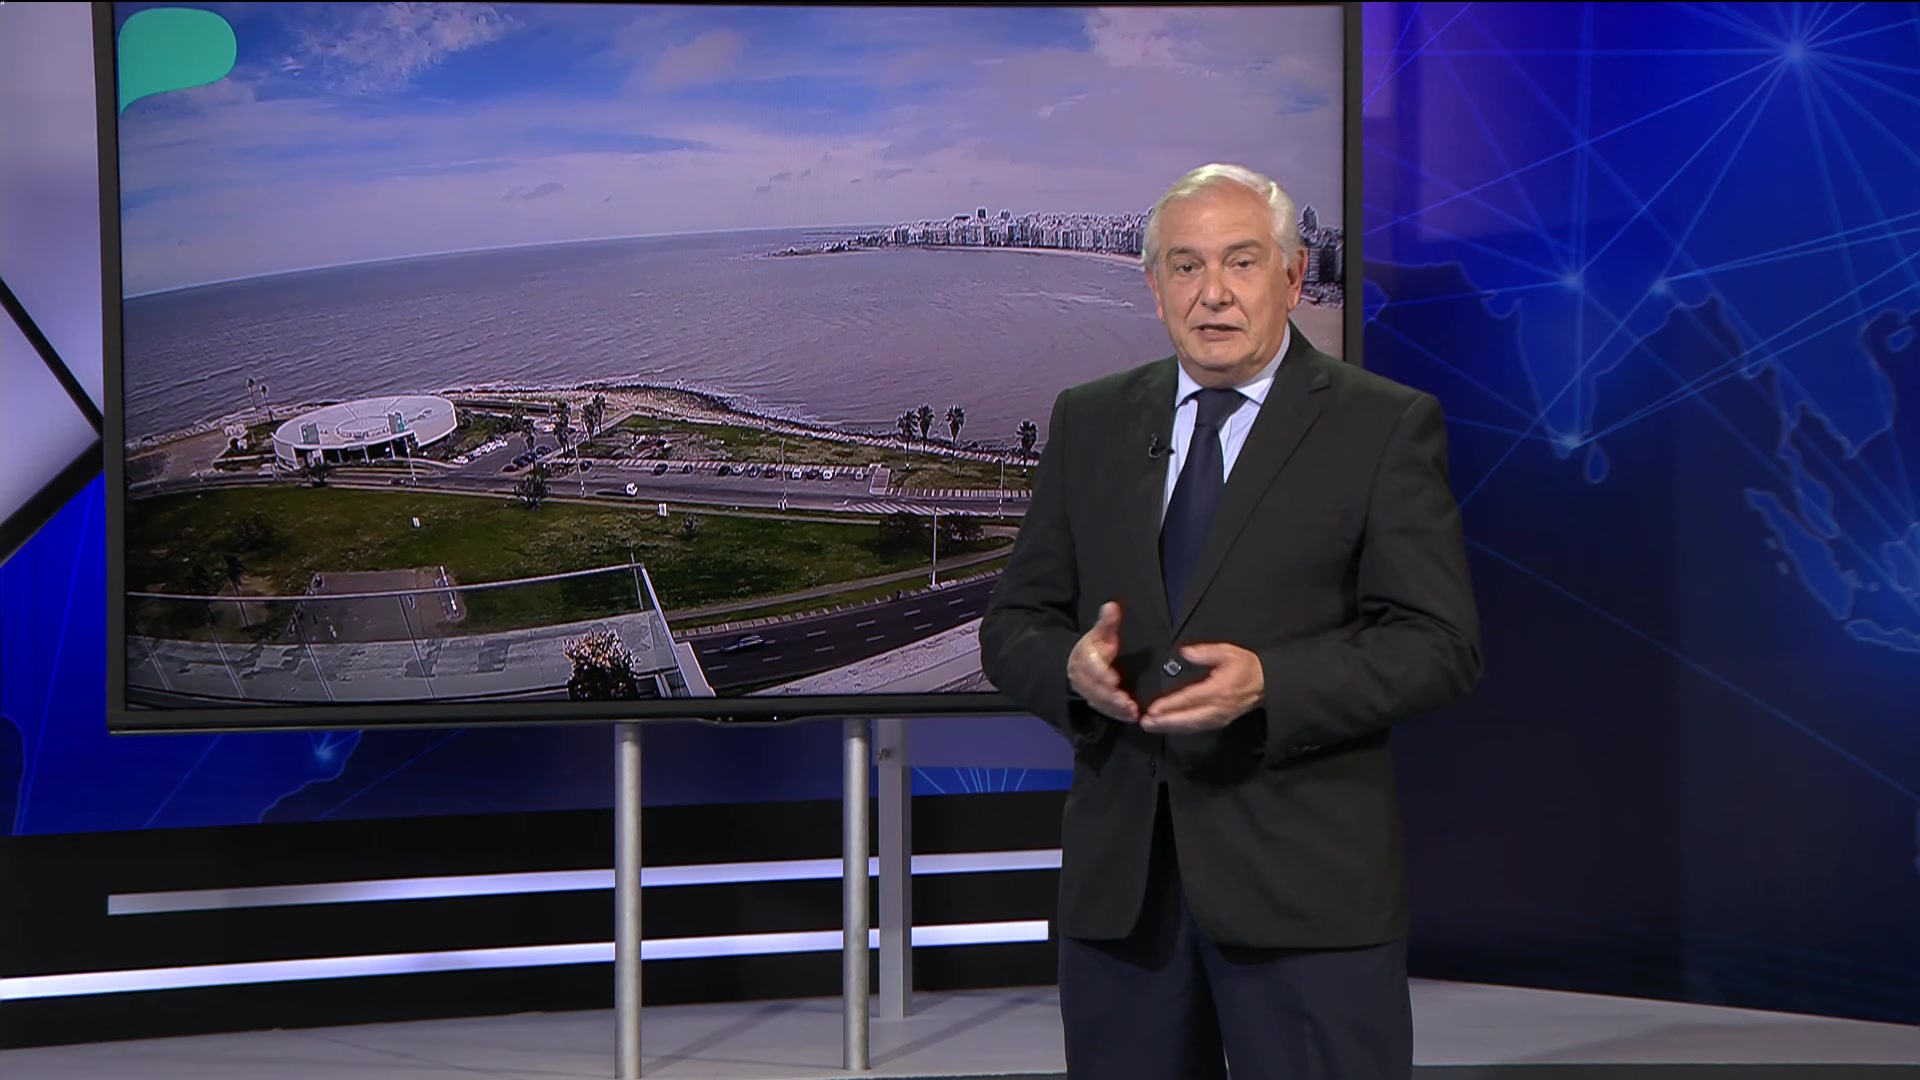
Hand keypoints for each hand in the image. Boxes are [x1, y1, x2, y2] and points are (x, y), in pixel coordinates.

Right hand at [1068, 601, 1139, 722]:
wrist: (1077, 663)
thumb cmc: (1094, 647)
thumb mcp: (1101, 632)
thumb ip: (1107, 622)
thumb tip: (1112, 605)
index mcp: (1083, 658)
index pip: (1090, 667)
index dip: (1101, 674)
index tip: (1114, 678)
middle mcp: (1082, 677)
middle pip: (1095, 689)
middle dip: (1110, 696)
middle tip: (1127, 701)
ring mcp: (1087, 692)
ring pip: (1099, 702)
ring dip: (1115, 708)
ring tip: (1132, 710)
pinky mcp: (1095, 702)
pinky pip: (1104, 710)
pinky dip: (1116, 714)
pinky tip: (1130, 716)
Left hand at [1140, 643, 1263, 733]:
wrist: (1267, 683)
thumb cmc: (1246, 666)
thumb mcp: (1227, 652)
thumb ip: (1204, 652)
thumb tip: (1184, 652)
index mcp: (1218, 689)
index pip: (1189, 698)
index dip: (1170, 704)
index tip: (1153, 708)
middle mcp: (1217, 707)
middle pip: (1188, 718)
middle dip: (1165, 722)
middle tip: (1146, 723)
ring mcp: (1219, 717)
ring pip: (1192, 726)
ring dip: (1171, 727)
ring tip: (1152, 726)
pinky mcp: (1220, 721)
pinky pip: (1198, 727)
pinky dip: (1182, 728)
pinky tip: (1170, 726)